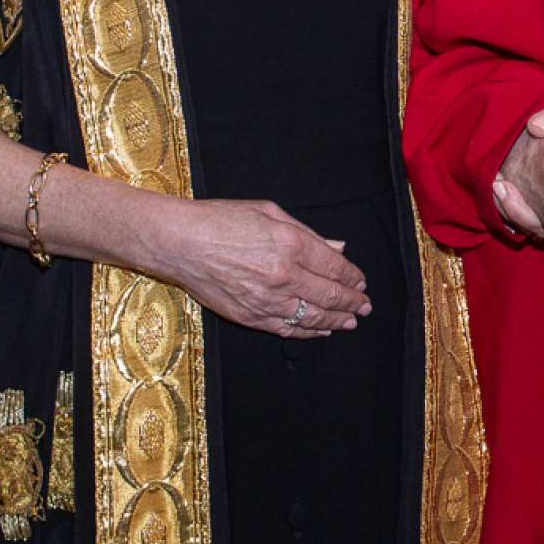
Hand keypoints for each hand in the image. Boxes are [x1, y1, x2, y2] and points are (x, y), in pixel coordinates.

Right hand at [144, 198, 368, 338]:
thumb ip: (308, 233)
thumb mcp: (269, 212)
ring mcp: (267, 300)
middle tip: (365, 306)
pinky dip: (308, 332)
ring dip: (336, 320)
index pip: (335, 268)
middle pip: (330, 295)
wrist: (178, 243)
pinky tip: (321, 330)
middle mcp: (283, 275)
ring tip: (351, 321)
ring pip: (312, 317)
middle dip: (352, 302)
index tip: (362, 282)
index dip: (353, 277)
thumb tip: (338, 248)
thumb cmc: (220, 220)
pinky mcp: (250, 316)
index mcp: (291, 244)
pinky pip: (287, 329)